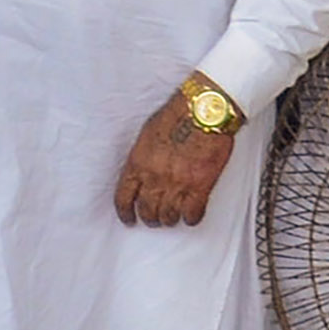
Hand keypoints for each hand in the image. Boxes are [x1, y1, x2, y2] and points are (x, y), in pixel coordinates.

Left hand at [111, 86, 239, 226]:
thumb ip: (142, 157)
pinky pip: (192, 214)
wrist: (204, 110)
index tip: (129, 219)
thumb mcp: (147, 133)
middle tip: (154, 219)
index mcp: (138, 163)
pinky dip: (191, 218)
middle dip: (150, 218)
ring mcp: (178, 184)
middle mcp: (155, 177)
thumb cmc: (177, 114)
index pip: (124, 197)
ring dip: (169, 219)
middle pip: (147, 211)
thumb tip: (141, 172)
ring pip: (168, 216)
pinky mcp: (200, 187)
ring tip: (172, 217)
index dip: (125, 212)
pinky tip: (191, 216)